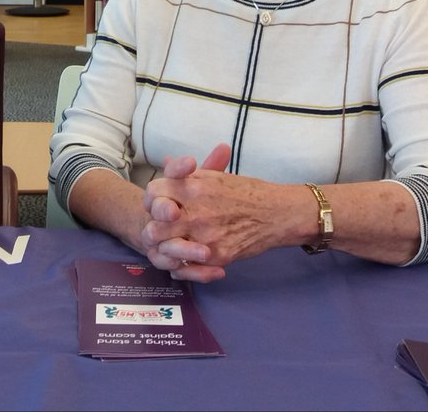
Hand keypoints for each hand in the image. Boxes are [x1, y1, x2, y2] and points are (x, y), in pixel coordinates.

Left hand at [143, 142, 297, 277]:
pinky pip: (186, 267)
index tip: (156, 204)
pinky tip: (182, 260)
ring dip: (164, 249)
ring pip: (166, 249)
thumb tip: (167, 162)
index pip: (153, 192)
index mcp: (193, 187)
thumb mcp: (214, 175)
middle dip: (152, 228)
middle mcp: (195, 211)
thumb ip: (187, 172)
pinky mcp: (216, 255)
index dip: (151, 199)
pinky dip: (181, 266)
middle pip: (153, 226)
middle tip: (158, 230)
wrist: (276, 213)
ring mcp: (204, 236)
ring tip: (168, 248)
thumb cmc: (246, 191)